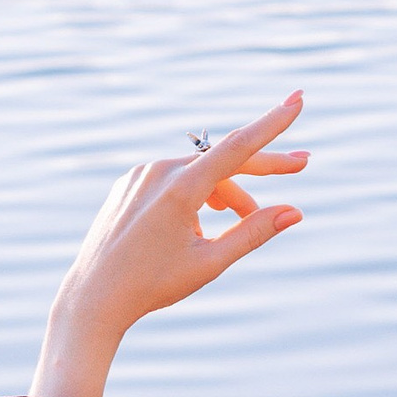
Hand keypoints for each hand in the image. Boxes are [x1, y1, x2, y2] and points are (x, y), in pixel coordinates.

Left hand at [32, 93, 307, 396]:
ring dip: (226, 192)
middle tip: (301, 165)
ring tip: (241, 219)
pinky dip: (196, 195)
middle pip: (224, 161)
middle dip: (262, 166)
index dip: (272, 123)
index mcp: (180, 189)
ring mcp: (140, 174)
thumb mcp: (210, 262)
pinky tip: (197, 223)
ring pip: (199, 173)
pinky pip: (173, 180)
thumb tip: (295, 212)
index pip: (238, 147)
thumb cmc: (153, 284)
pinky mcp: (129, 182)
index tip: (297, 99)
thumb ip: (253, 232)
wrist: (94, 297)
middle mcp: (158, 171)